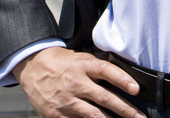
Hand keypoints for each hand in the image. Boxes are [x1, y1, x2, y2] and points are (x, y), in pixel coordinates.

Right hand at [13, 46, 142, 117]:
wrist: (32, 67)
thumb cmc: (60, 62)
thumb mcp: (79, 58)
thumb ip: (96, 68)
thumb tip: (121, 79)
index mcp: (83, 65)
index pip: (106, 70)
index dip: (122, 79)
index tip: (136, 89)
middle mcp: (76, 82)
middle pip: (104, 97)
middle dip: (125, 110)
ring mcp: (67, 100)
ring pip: (94, 115)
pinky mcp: (57, 115)